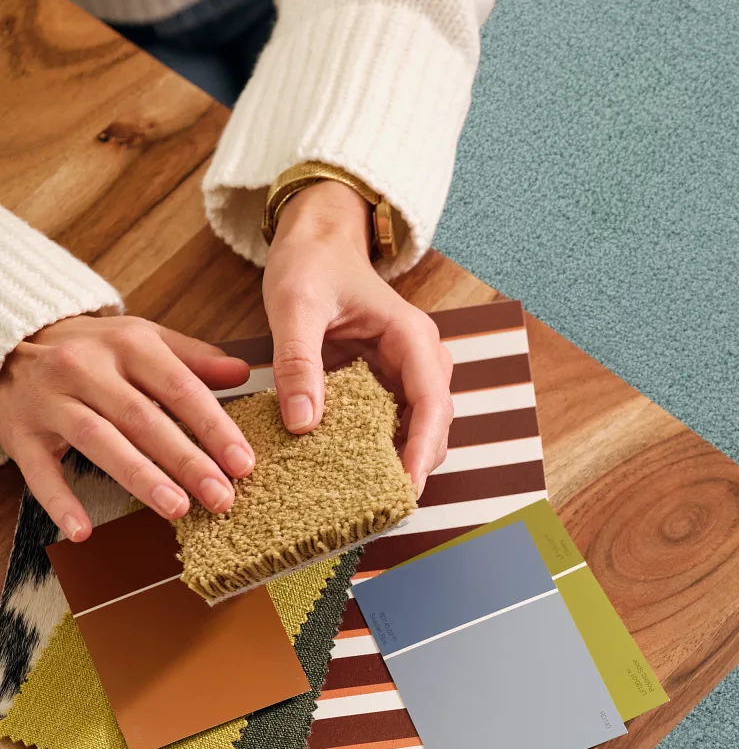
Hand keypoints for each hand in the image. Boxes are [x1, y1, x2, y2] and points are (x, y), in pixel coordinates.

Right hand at [0, 315, 252, 539]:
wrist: (9, 344)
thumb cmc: (92, 351)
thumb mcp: (143, 341)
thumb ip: (194, 359)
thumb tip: (243, 373)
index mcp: (128, 345)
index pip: (180, 388)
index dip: (214, 427)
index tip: (243, 463)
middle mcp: (86, 368)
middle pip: (143, 419)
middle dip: (186, 461)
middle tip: (221, 497)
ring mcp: (51, 400)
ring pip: (99, 440)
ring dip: (139, 477)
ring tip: (176, 508)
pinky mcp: (21, 431)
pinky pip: (40, 470)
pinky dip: (59, 501)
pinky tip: (83, 530)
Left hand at [263, 180, 451, 488]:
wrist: (317, 241)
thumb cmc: (310, 264)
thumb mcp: (294, 305)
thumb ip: (298, 362)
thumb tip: (303, 423)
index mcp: (411, 338)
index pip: (431, 404)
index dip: (422, 449)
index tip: (405, 487)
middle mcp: (422, 359)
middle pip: (434, 426)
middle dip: (414, 466)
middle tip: (381, 507)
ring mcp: (410, 373)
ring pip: (420, 430)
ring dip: (399, 461)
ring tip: (367, 497)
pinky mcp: (391, 382)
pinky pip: (394, 423)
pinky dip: (379, 448)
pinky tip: (352, 469)